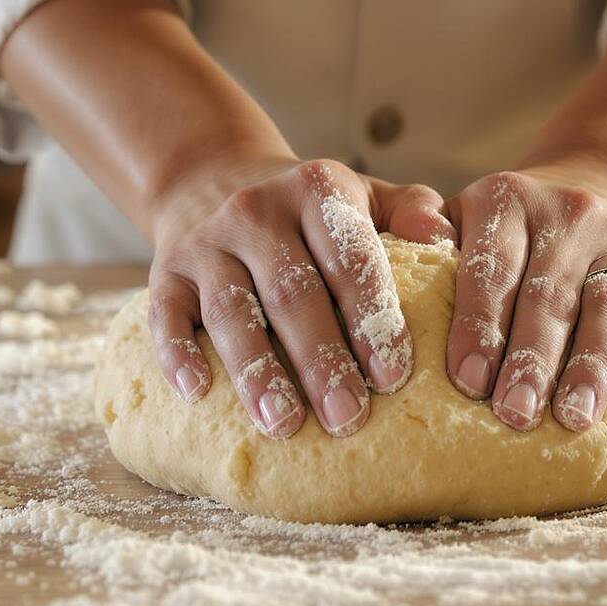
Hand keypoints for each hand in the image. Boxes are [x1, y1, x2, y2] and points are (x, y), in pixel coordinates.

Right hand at [146, 154, 454, 438]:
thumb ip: (411, 210)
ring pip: (231, 311)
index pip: (350, 258)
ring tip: (284, 424)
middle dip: (322, 360)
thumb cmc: (311, 213)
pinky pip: (164, 315)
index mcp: (316, 190)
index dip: (372, 318)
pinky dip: (177, 353)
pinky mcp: (164, 274)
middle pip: (293, 293)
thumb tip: (443, 235)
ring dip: (257, 371)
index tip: (393, 377)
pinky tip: (196, 393)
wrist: (212, 181)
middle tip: (348, 419)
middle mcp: (256, 211)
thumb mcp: (363, 197)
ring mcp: (205, 243)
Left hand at [444, 157, 606, 431]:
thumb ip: (426, 238)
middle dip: (530, 360)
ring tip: (572, 418)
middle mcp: (568, 214)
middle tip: (512, 415)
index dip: (479, 325)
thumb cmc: (510, 227)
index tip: (467, 381)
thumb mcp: (465, 213)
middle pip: (549, 295)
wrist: (600, 183)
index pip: (490, 268)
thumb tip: (387, 286)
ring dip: (590, 366)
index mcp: (506, 201)